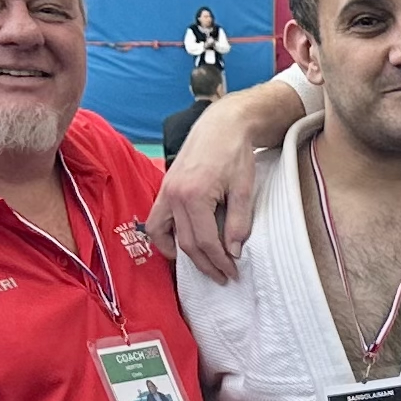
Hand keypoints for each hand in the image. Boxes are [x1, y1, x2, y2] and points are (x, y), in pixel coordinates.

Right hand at [145, 96, 260, 281]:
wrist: (222, 124)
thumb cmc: (235, 153)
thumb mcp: (243, 190)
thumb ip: (238, 223)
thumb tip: (233, 252)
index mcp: (194, 195)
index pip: (206, 242)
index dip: (220, 261)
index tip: (232, 272)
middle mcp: (174, 194)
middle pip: (186, 243)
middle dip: (206, 264)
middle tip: (223, 276)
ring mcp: (166, 190)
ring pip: (165, 235)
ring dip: (182, 255)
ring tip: (203, 266)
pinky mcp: (165, 187)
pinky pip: (156, 220)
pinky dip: (164, 237)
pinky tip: (180, 247)